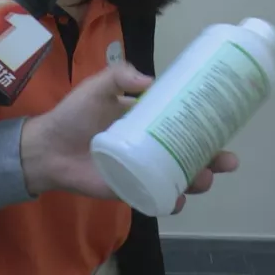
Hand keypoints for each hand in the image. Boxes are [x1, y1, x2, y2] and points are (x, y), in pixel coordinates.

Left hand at [19, 63, 239, 213]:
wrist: (47, 147)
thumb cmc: (74, 114)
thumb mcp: (98, 86)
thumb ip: (120, 75)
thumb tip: (151, 80)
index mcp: (148, 120)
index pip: (184, 122)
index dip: (207, 125)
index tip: (226, 124)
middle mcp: (151, 145)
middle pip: (190, 153)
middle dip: (213, 158)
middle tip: (227, 160)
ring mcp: (142, 169)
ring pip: (179, 176)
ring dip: (197, 179)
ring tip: (204, 178)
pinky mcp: (129, 189)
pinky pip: (155, 197)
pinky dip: (169, 201)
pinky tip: (176, 199)